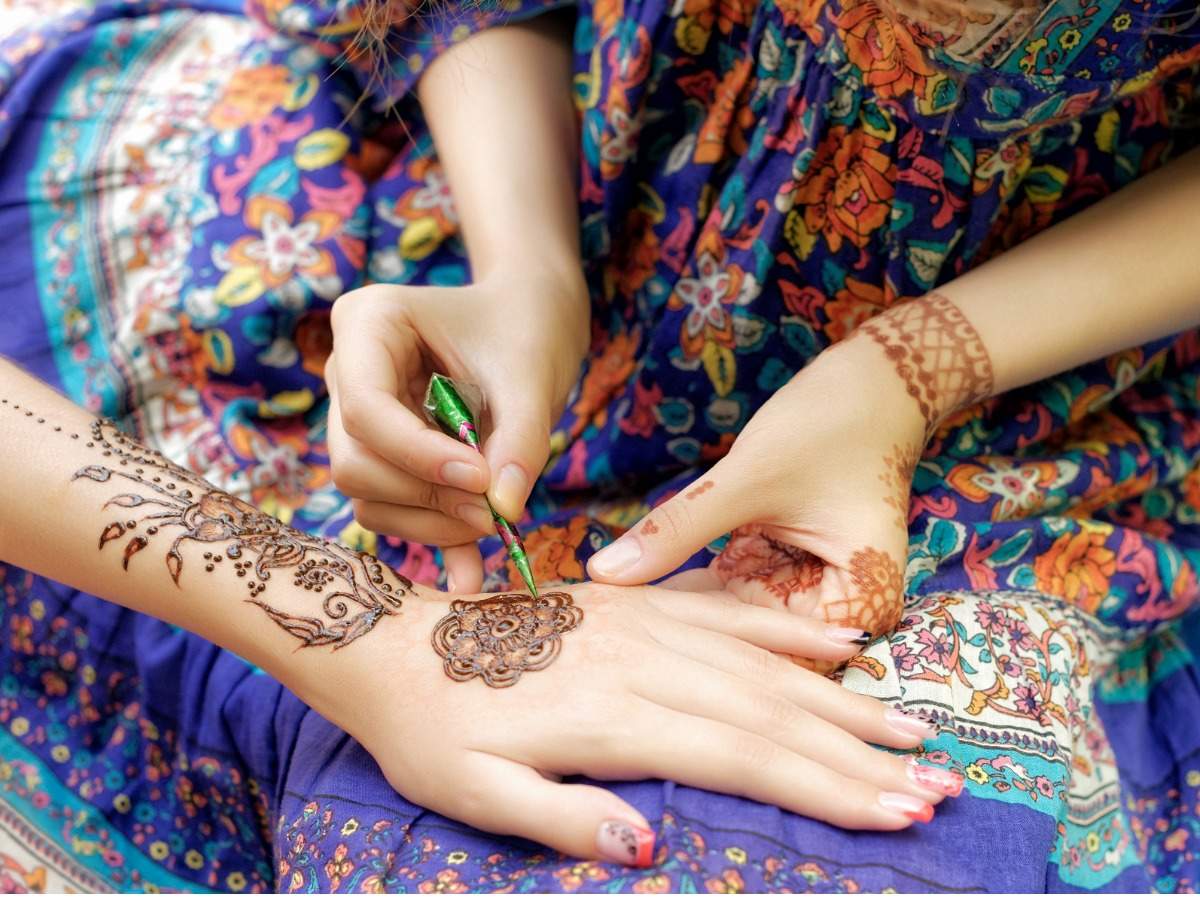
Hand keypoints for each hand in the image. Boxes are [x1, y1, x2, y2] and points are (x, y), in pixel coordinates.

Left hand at [295, 581, 960, 865]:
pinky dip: (785, 632)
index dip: (824, 788)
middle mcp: (642, 663)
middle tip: (935, 783)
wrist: (396, 644)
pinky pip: (723, 612)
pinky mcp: (633, 605)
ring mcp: (642, 625)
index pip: (740, 755)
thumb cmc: (434, 732)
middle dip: (857, 752)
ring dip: (840, 698)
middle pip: (770, 710)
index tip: (896, 815)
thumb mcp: (474, 793)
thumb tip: (647, 847)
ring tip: (909, 727)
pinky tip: (836, 646)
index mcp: (611, 716)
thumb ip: (560, 816)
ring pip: (760, 662)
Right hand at [326, 269, 588, 590]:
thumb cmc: (527, 329)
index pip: (365, 408)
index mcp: (368, 323)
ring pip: (367, 494)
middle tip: (493, 511)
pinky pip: (391, 508)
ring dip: (430, 521)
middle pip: (355, 460)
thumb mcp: (531, 376)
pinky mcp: (383, 455)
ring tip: (496, 520)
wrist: (529, 320)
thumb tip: (502, 510)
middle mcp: (347, 371)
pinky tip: (469, 575)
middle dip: (424, 495)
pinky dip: (433, 538)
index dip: (418, 456)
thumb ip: (519, 441)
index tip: (480, 480)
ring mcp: (358, 417)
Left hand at [587, 334, 926, 660]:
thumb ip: (678, 529)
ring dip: (681, 611)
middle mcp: (841, 613)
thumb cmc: (830, 423)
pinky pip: (731, 589)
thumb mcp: (749, 479)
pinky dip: (692, 582)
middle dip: (682, 636)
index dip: (699, 658)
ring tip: (607, 615)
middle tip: (601, 631)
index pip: (775, 665)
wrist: (871, 382)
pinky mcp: (785, 567)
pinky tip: (634, 587)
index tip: (624, 652)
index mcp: (859, 605)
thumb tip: (603, 574)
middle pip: (753, 648)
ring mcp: (811, 591)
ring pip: (734, 619)